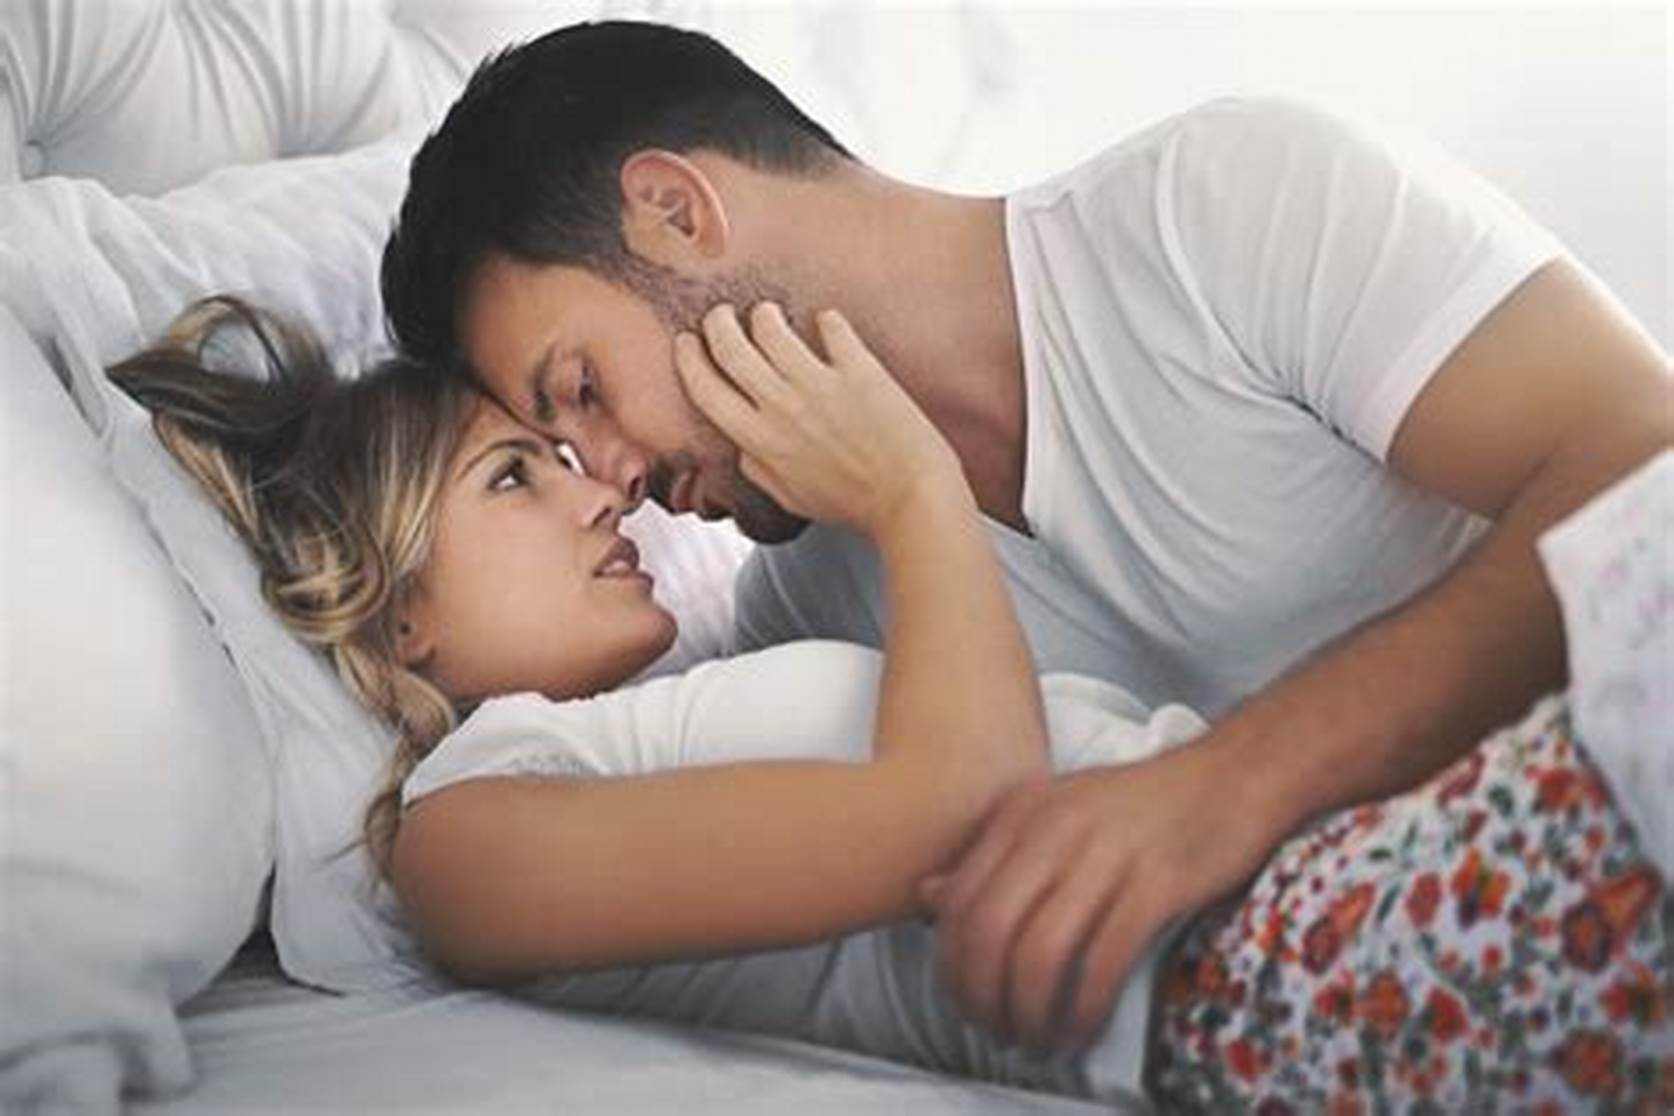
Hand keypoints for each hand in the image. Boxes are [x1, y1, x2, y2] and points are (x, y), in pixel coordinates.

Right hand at [673, 303, 961, 536]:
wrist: (911, 499)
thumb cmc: (853, 502)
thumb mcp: (791, 497)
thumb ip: (758, 468)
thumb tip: (742, 446)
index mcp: (758, 439)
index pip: (704, 387)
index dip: (690, 358)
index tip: (689, 342)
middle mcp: (780, 406)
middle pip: (729, 345)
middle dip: (719, 321)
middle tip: (722, 314)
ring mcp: (818, 384)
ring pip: (771, 327)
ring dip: (765, 314)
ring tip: (768, 313)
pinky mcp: (857, 370)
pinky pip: (832, 327)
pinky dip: (827, 320)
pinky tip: (828, 322)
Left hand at [918, 739, 1282, 1050]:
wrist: (1234, 774)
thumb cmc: (1143, 805)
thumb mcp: (1056, 814)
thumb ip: (994, 855)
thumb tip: (927, 895)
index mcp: (1021, 813)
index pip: (960, 903)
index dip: (953, 968)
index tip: (966, 1003)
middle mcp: (1053, 829)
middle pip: (988, 932)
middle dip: (983, 997)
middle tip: (997, 1032)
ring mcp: (1104, 853)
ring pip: (1038, 952)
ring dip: (1030, 1012)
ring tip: (1037, 1039)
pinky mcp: (1157, 882)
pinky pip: (1102, 961)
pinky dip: (1084, 1008)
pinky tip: (1083, 1028)